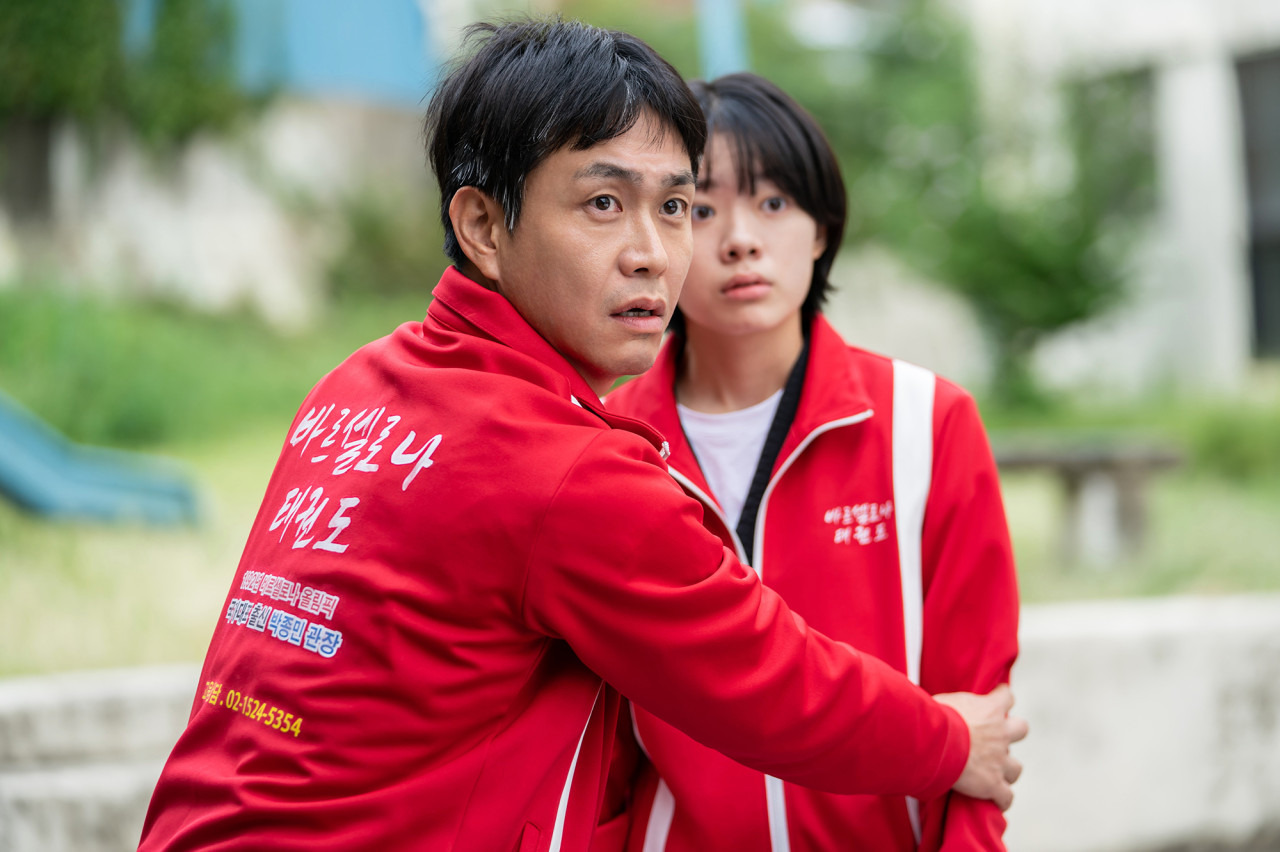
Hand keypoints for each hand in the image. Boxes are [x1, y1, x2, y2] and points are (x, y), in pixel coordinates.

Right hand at [934, 684, 1027, 810]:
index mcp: (990, 708)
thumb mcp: (943, 701)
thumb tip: (939, 705)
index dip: (1002, 697)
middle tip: (994, 737)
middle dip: (1012, 732)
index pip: (1006, 696)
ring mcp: (999, 760)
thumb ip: (953, 706)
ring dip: (1006, 769)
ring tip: (993, 772)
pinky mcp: (993, 784)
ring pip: (1016, 767)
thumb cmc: (933, 718)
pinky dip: (1001, 799)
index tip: (997, 697)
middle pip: (1021, 728)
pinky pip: (1005, 797)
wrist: (935, 742)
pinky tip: (993, 800)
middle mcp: (1001, 733)